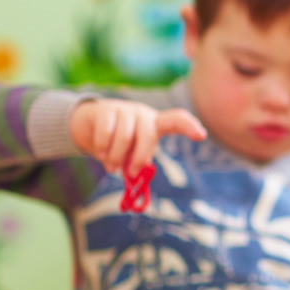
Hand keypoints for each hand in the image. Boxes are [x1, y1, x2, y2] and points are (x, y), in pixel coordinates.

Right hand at [70, 99, 206, 176]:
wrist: (88, 125)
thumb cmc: (117, 142)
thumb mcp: (131, 152)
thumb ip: (136, 163)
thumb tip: (136, 179)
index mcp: (155, 124)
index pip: (177, 120)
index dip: (189, 126)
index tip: (202, 136)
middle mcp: (143, 114)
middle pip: (148, 135)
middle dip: (139, 158)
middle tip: (130, 175)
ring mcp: (124, 110)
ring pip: (124, 137)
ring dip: (116, 157)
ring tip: (110, 167)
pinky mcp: (104, 110)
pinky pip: (106, 132)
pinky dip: (102, 147)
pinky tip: (101, 153)